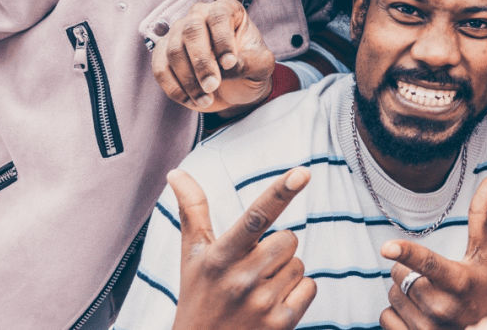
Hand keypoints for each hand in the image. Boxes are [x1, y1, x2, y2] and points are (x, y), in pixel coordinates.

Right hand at [153, 0, 274, 113]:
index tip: (230, 63)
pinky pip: (160, 69)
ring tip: (206, 99)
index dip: (222, 40)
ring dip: (188, 80)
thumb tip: (229, 66)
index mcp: (226, 9)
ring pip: (174, 51)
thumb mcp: (262, 65)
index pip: (219, 16)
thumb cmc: (250, 67)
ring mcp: (178, 33)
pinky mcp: (163, 54)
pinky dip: (174, 88)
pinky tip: (192, 100)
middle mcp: (199, 15)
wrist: (237, 86)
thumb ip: (252, 62)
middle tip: (212, 85)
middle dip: (201, 62)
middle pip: (191, 30)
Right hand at [169, 166, 315, 329]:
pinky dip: (297, 294)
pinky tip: (271, 307)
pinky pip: (309, 287)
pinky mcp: (281, 324)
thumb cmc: (198, 298)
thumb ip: (192, 211)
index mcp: (220, 257)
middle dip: (275, 250)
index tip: (302, 172)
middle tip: (250, 271)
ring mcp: (262, 303)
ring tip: (255, 292)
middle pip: (288, 238)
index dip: (280, 192)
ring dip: (284, 274)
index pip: (255, 217)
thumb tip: (177, 172)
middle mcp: (241, 279)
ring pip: (298, 263)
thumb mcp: (192, 256)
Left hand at [380, 177, 486, 329]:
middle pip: (400, 274)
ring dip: (403, 291)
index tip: (386, 247)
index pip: (427, 263)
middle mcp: (440, 306)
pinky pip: (385, 317)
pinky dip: (395, 313)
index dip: (406, 252)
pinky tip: (417, 313)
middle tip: (431, 277)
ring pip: (392, 295)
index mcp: (457, 281)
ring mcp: (426, 328)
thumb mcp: (484, 255)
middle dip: (408, 269)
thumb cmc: (484, 288)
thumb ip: (481, 218)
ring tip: (428, 296)